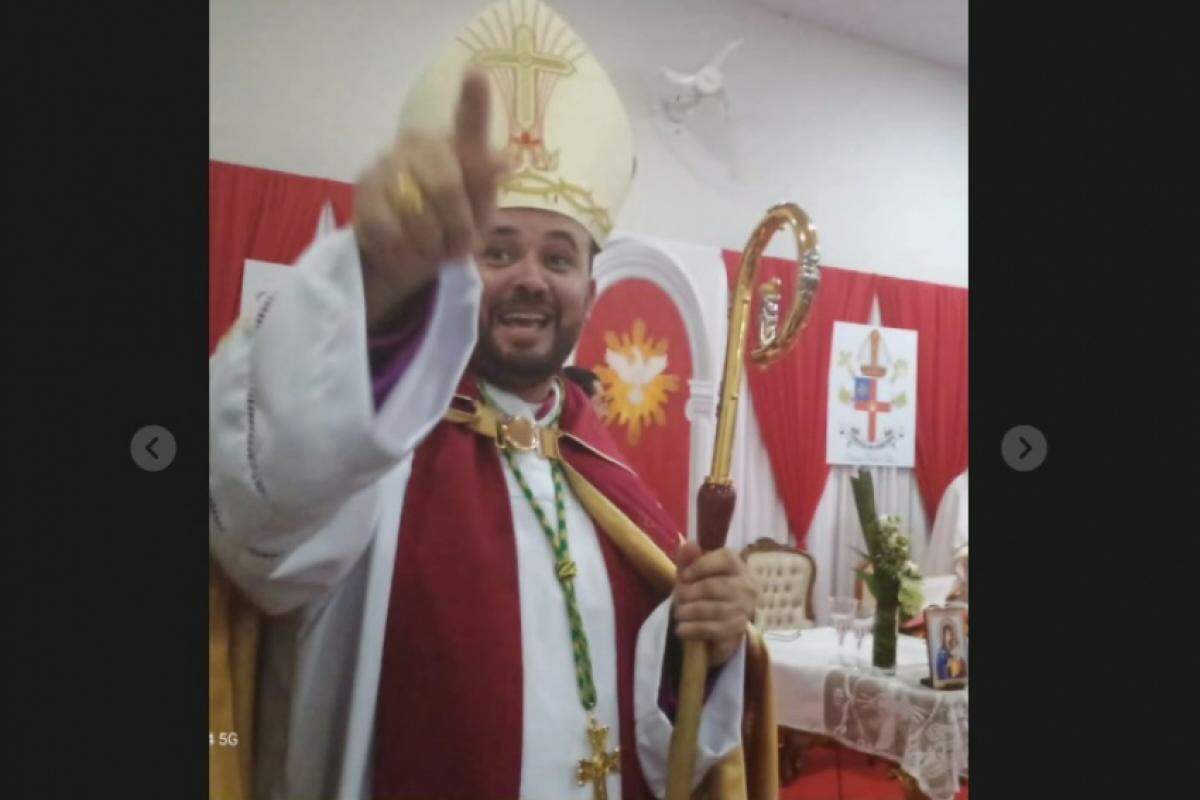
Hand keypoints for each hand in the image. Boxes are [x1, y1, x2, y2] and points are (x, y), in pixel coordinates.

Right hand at [353, 69, 509, 329]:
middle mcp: (420, 144)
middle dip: (458, 227)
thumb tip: (504, 161)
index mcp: (456, 146)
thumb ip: (485, 187)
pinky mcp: (363, 189)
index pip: (468, 122)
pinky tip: (407, 250)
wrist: (405, 253)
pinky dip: (405, 251)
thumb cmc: (450, 225)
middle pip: (446, 186)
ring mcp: (387, 162)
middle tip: (461, 248)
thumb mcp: (477, 211)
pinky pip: (390, 229)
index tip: (477, 73)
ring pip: (418, 214)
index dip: (473, 101)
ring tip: (434, 250)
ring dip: (433, 245)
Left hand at [672, 542, 757, 665]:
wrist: (724, 615)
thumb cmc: (707, 586)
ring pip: (714, 610)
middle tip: (677, 598)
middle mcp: (746, 586)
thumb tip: (688, 544)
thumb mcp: (695, 571)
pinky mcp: (738, 629)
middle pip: (714, 587)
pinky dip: (694, 630)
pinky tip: (681, 629)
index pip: (725, 559)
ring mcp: (744, 609)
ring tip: (678, 614)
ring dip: (690, 612)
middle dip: (690, 593)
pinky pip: (715, 630)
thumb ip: (689, 558)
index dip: (700, 566)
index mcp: (737, 565)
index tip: (683, 576)